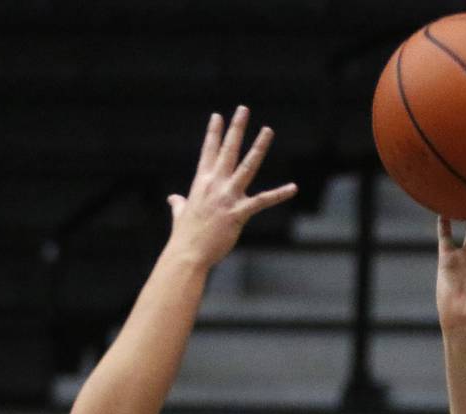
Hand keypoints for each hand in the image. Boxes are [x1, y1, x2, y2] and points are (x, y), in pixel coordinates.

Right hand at [164, 106, 297, 267]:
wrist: (187, 253)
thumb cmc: (184, 236)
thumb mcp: (180, 214)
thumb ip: (179, 204)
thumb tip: (173, 199)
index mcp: (201, 182)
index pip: (208, 151)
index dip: (214, 133)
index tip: (218, 116)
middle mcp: (215, 184)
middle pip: (227, 150)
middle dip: (236, 128)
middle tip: (243, 109)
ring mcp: (227, 197)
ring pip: (247, 166)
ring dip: (258, 147)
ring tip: (267, 130)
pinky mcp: (239, 212)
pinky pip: (263, 200)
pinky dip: (279, 194)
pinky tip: (293, 187)